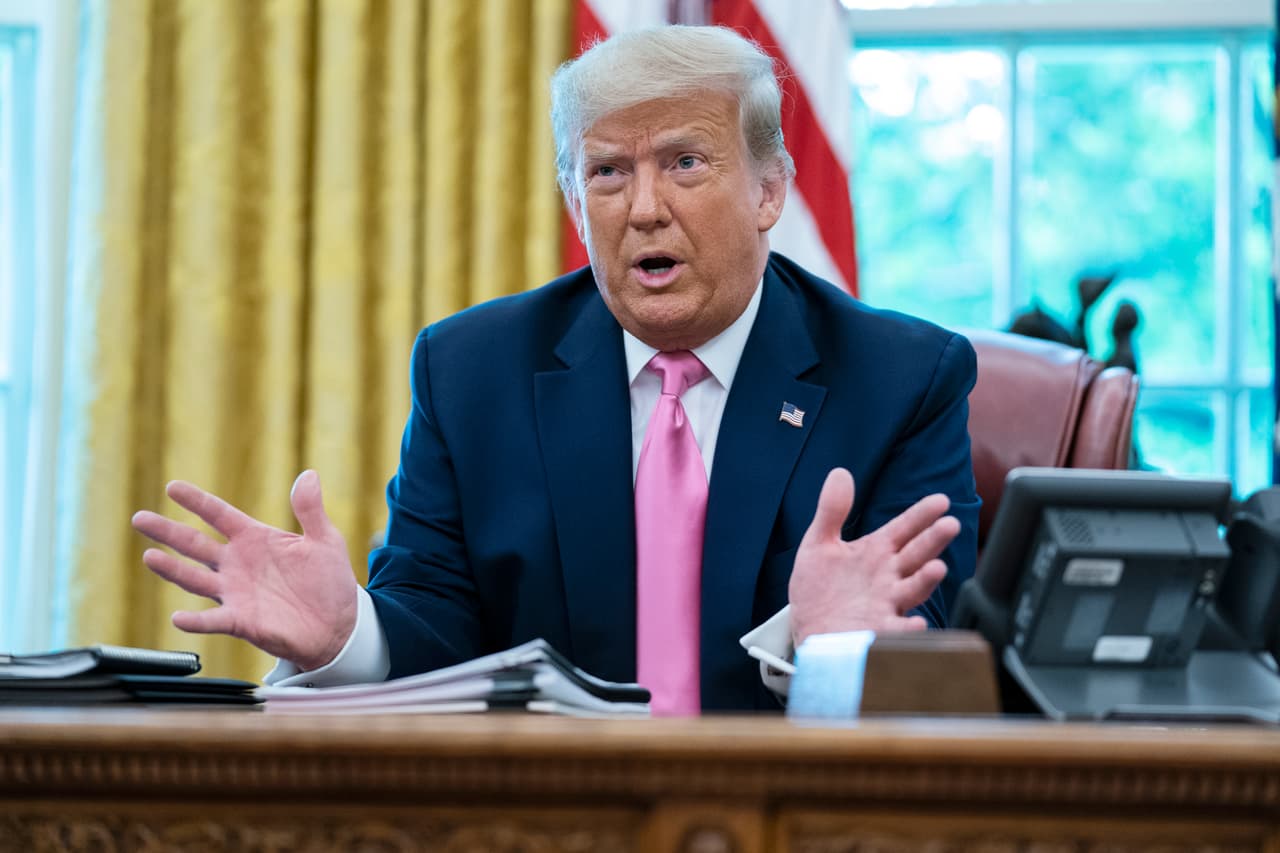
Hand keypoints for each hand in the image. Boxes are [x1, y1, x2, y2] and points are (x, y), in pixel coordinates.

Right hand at [131, 470, 358, 671]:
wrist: (338, 623)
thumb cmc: (328, 580)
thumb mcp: (324, 540)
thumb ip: (311, 510)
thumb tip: (309, 474)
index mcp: (254, 539)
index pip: (219, 515)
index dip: (197, 501)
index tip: (172, 487)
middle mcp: (237, 564)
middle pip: (194, 544)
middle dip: (167, 531)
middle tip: (139, 518)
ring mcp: (235, 592)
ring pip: (195, 578)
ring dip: (172, 569)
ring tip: (149, 557)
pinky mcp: (241, 621)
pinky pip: (213, 620)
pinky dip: (195, 620)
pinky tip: (178, 618)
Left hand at [789, 468, 959, 646]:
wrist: (809, 632)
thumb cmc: (819, 590)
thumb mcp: (819, 545)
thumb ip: (832, 510)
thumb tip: (840, 472)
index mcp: (875, 552)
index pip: (904, 528)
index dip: (921, 514)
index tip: (940, 500)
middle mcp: (887, 576)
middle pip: (916, 554)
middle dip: (933, 540)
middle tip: (950, 524)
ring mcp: (886, 604)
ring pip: (913, 589)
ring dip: (926, 579)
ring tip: (937, 567)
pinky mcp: (877, 631)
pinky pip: (897, 631)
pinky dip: (908, 628)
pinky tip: (916, 622)